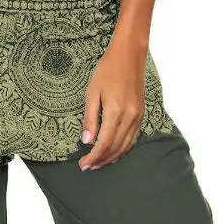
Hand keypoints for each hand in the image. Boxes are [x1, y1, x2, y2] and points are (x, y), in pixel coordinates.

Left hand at [79, 41, 146, 170]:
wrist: (129, 56)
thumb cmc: (107, 70)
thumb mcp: (92, 93)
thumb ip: (90, 119)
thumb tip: (86, 141)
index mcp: (116, 112)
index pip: (104, 143)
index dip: (93, 157)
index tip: (83, 164)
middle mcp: (130, 117)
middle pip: (115, 148)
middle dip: (101, 160)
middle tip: (87, 167)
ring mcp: (138, 117)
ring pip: (125, 146)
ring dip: (111, 158)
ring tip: (98, 163)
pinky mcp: (141, 115)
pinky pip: (132, 138)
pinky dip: (122, 149)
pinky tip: (113, 152)